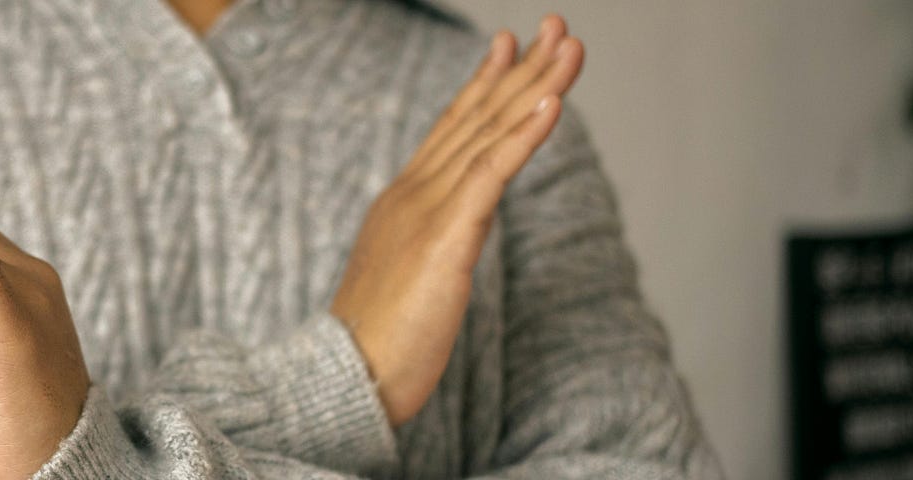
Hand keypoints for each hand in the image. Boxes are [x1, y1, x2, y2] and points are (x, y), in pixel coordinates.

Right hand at [330, 14, 584, 425]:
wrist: (344, 379)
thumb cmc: (374, 345)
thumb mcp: (408, 279)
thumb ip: (432, 242)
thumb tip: (458, 230)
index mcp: (403, 202)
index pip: (451, 130)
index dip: (484, 85)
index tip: (509, 46)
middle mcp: (412, 194)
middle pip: (476, 118)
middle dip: (521, 69)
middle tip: (556, 26)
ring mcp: (426, 211)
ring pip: (490, 134)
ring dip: (535, 86)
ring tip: (568, 47)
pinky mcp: (445, 239)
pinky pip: (490, 175)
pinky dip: (523, 136)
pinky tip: (552, 104)